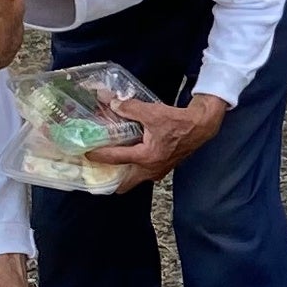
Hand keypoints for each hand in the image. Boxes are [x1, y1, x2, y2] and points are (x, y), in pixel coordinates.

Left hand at [98, 91, 227, 189]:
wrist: (201, 126)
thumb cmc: (179, 121)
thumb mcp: (153, 112)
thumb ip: (130, 108)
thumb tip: (112, 102)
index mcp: (145, 157)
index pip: (115, 159)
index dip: (97, 155)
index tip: (85, 153)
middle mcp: (150, 169)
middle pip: (123, 185)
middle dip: (109, 180)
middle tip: (96, 169)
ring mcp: (158, 171)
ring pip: (134, 180)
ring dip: (121, 174)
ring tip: (109, 164)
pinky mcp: (163, 168)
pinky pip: (143, 174)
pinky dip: (133, 169)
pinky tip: (130, 157)